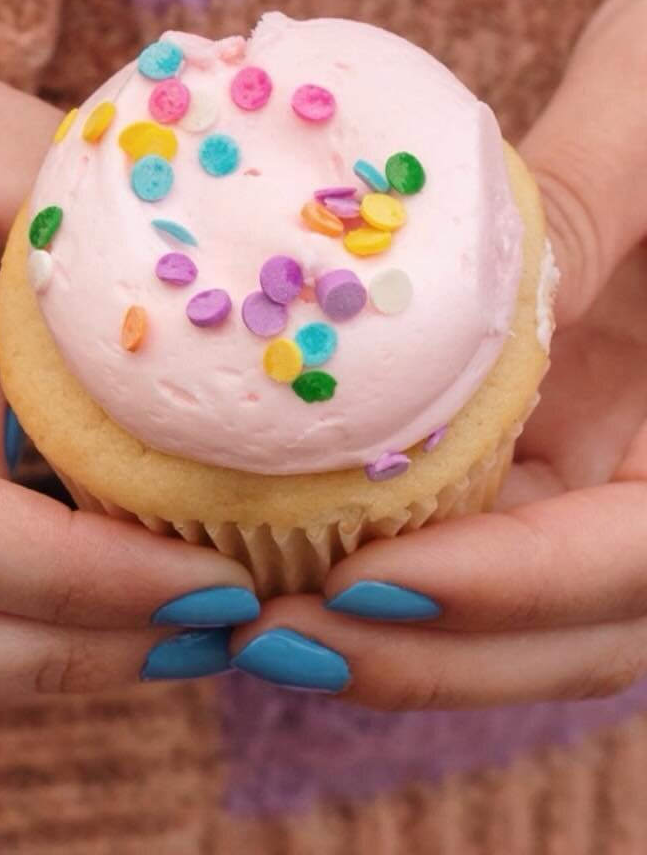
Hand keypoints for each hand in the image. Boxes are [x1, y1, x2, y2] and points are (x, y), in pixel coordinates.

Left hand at [232, 0, 646, 705]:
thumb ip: (582, 203)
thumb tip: (452, 297)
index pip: (641, 560)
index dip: (516, 590)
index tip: (372, 585)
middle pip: (574, 631)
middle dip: (426, 651)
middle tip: (272, 636)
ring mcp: (606, 480)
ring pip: (512, 617)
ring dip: (387, 637)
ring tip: (246, 626)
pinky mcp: (540, 461)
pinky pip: (459, 544)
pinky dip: (370, 570)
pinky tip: (259, 561)